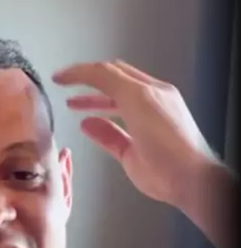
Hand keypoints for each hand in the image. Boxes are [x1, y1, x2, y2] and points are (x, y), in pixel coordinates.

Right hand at [52, 59, 215, 207]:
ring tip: (71, 104)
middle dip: (88, 83)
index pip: (114, 71)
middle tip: (64, 84)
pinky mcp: (135, 152)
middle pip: (113, 87)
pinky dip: (98, 128)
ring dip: (92, 103)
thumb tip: (79, 77)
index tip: (61, 76)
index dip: (85, 70)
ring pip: (112, 110)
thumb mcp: (137, 98)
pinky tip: (85, 125)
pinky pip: (113, 135)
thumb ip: (108, 84)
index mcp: (152, 90)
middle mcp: (147, 105)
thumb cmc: (166, 135)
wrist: (186, 177)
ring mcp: (141, 128)